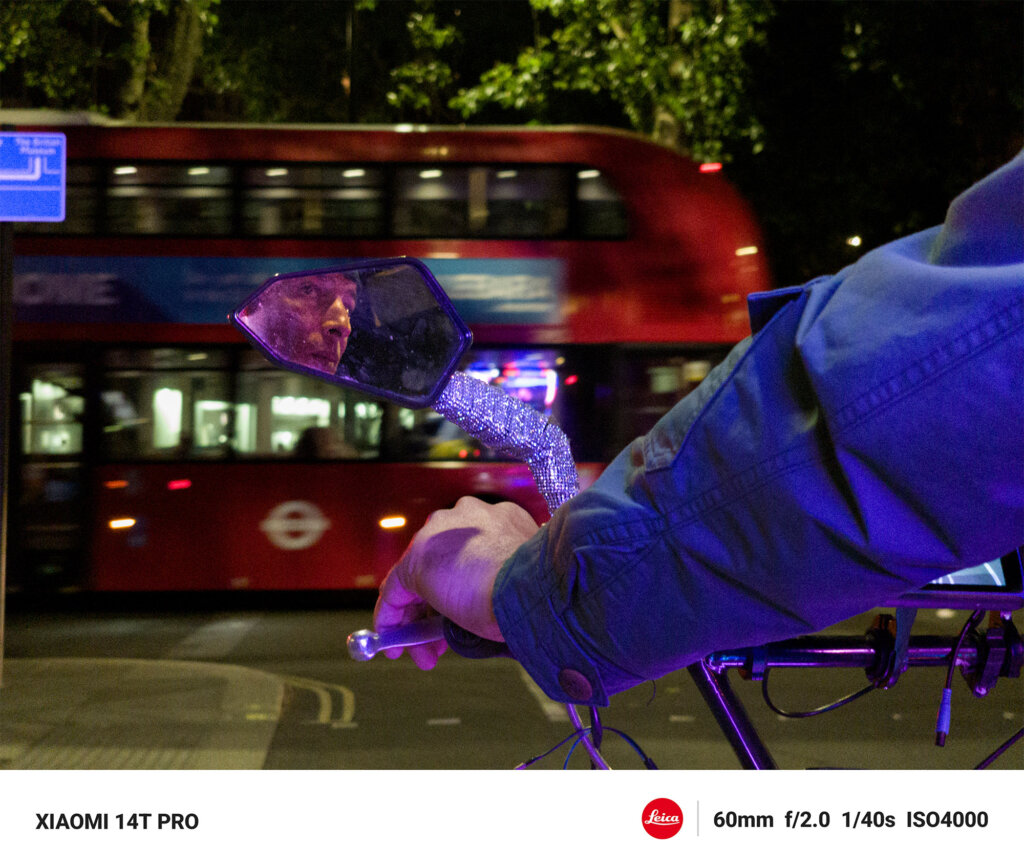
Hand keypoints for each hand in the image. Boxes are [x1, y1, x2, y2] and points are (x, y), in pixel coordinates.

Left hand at [373, 496, 538, 668]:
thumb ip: (504, 580)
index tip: (467, 615)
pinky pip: (396, 589)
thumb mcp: (523, 579)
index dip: (464, 589)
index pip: (469, 553)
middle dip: (439, 608)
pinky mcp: (417, 558)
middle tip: (441, 642)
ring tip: (426, 654)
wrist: (530, 590)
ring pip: (419, 578)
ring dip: (420, 619)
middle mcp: (467, 516)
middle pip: (441, 565)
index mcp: (501, 519)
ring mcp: (440, 534)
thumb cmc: (538, 592)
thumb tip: (491, 608)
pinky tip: (395, 642)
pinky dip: (393, 617)